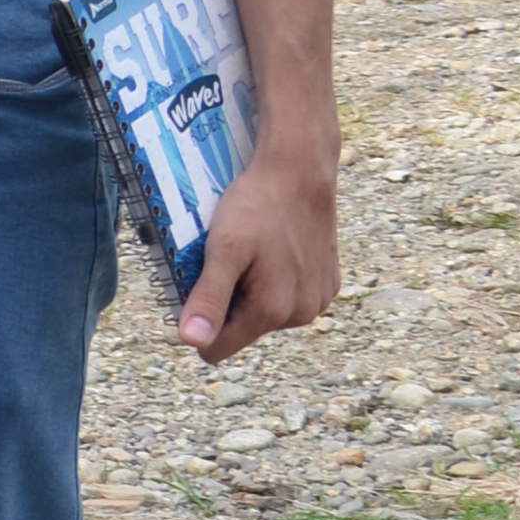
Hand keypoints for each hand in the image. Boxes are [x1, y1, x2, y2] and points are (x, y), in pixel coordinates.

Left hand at [175, 142, 337, 363]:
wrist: (301, 173)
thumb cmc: (256, 208)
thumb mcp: (223, 250)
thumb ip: (208, 298)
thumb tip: (191, 343)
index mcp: (273, 312)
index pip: (218, 347)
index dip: (198, 322)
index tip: (193, 287)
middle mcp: (301, 315)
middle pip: (242, 328)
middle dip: (226, 302)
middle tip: (225, 261)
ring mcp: (318, 300)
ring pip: (265, 314)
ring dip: (250, 291)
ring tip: (250, 253)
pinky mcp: (328, 284)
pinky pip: (288, 297)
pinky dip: (274, 280)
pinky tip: (272, 251)